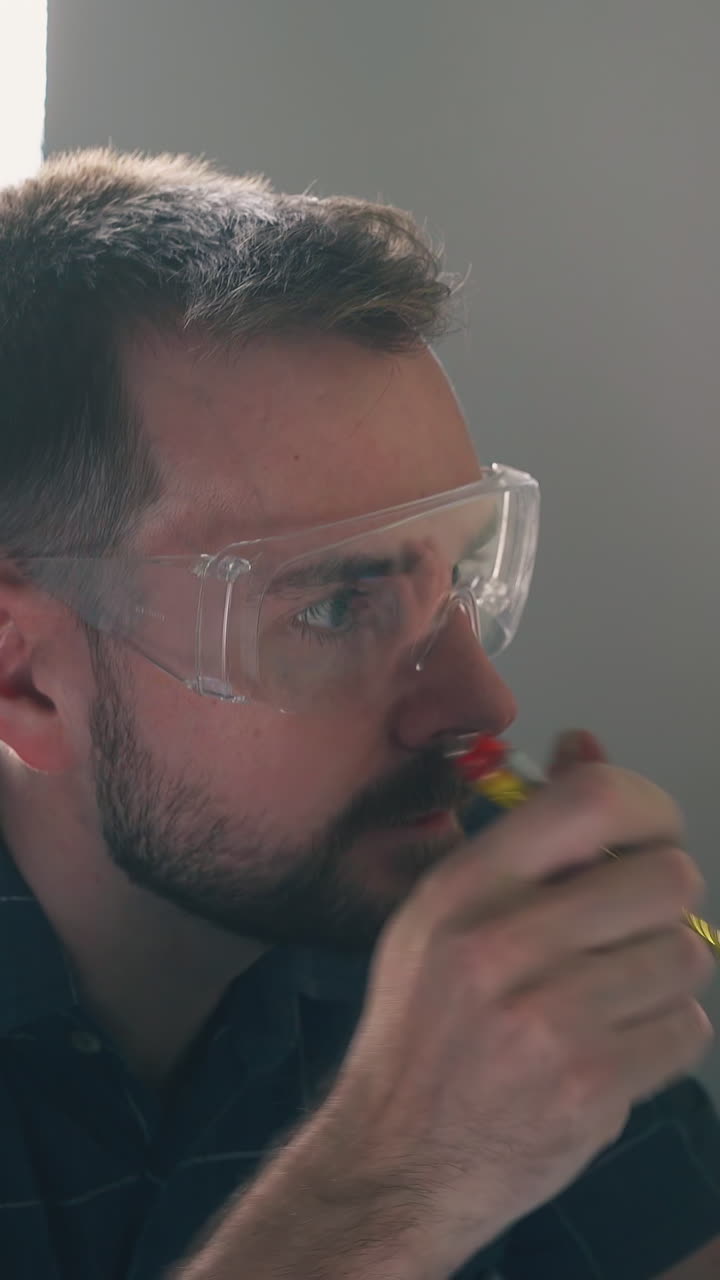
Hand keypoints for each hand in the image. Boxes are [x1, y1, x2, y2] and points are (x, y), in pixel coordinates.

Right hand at [322, 745, 713, 1277]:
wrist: (395, 1159)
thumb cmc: (424, 1029)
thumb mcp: (446, 916)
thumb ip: (525, 834)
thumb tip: (585, 746)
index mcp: (464, 887)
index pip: (595, 799)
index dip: (649, 807)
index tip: (649, 835)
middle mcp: (503, 942)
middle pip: (667, 876)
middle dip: (663, 901)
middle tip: (627, 929)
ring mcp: (551, 1018)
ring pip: (686, 954)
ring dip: (663, 974)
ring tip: (610, 996)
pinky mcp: (592, 1085)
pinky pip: (687, 1028)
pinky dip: (663, 1036)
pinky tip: (612, 1047)